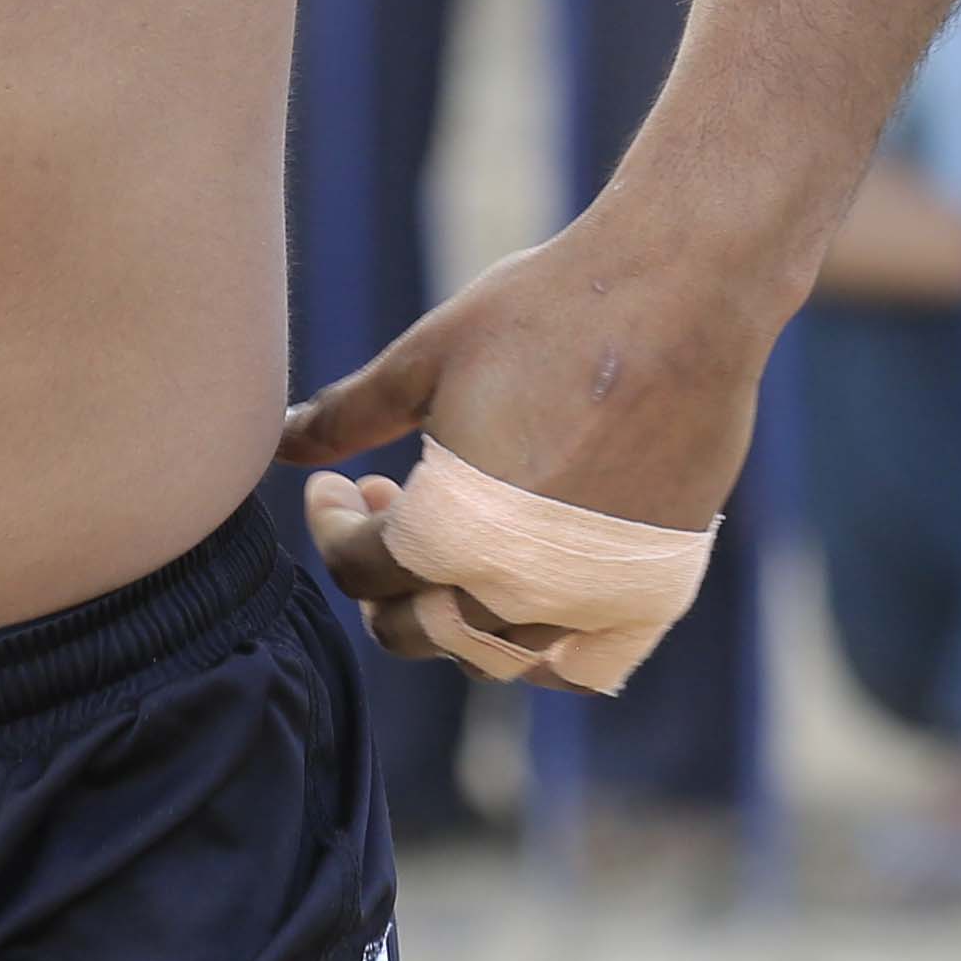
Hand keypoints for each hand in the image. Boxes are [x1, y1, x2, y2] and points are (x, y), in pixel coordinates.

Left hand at [281, 214, 779, 665]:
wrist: (681, 294)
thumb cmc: (546, 312)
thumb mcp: (426, 359)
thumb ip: (346, 416)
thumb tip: (278, 444)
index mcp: (450, 533)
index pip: (360, 570)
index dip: (331, 526)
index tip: (331, 485)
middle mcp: (518, 587)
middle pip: (415, 628)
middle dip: (381, 578)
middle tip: (386, 508)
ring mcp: (591, 600)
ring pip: (491, 655)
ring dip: (452, 611)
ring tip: (453, 541)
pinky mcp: (652, 592)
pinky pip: (580, 665)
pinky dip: (538, 651)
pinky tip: (522, 591)